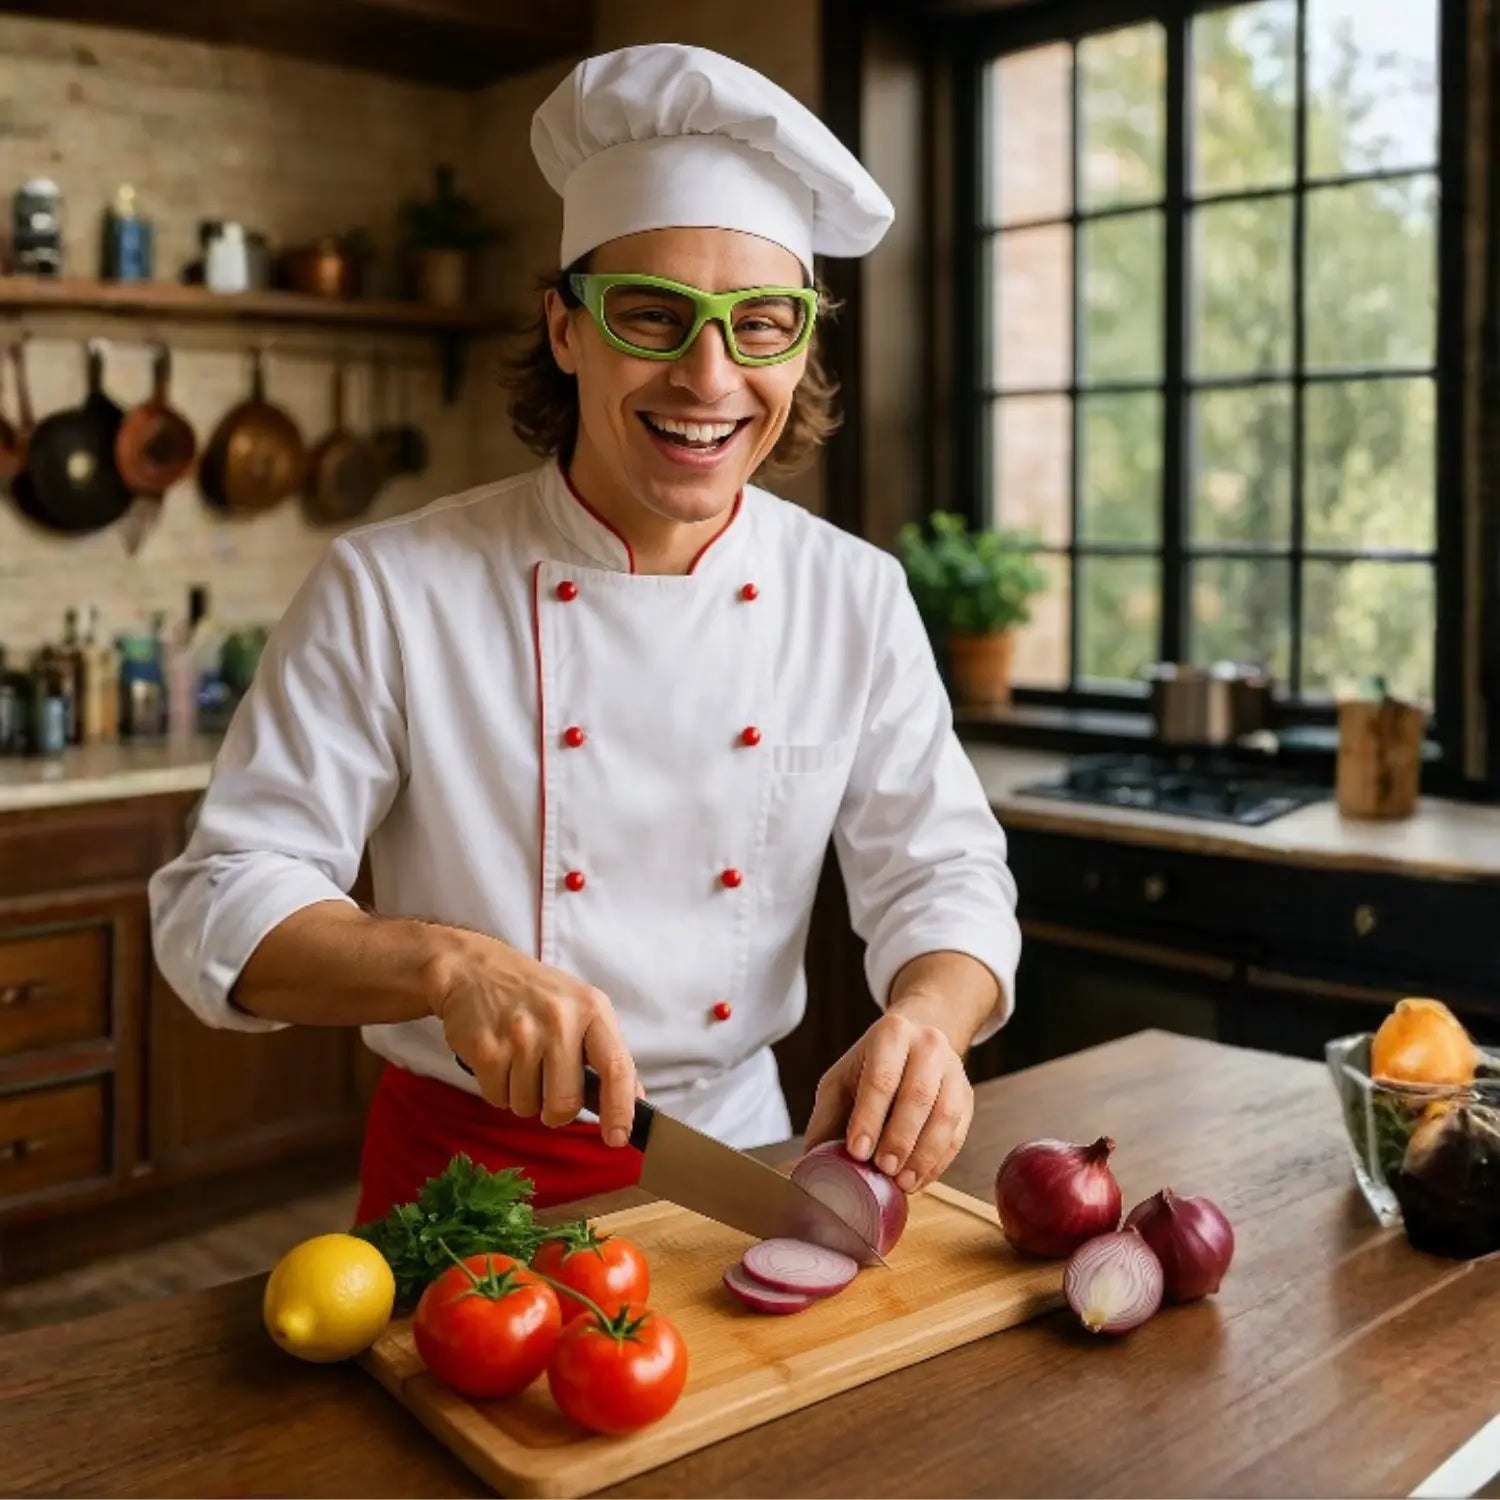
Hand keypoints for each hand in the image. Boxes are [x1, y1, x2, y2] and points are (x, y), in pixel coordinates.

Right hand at [430, 929, 638, 1147]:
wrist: (475, 970)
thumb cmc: (535, 995)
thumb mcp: (580, 1008)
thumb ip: (607, 1052)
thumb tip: (633, 1100)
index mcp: (592, 1008)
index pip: (616, 1066)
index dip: (620, 1108)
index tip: (617, 1137)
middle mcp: (559, 1019)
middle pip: (566, 1101)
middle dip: (556, 1111)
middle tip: (548, 1090)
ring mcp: (521, 1034)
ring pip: (528, 1106)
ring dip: (524, 1097)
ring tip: (518, 1060)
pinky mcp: (488, 1049)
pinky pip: (499, 1099)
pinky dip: (498, 1090)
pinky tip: (499, 1059)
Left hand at [802, 1011, 972, 1192]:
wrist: (916, 1039)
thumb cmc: (871, 1065)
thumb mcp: (842, 1079)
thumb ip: (827, 1117)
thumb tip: (810, 1163)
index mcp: (891, 1034)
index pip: (881, 1078)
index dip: (869, 1117)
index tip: (858, 1151)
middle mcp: (928, 1046)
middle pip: (918, 1095)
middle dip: (900, 1138)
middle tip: (884, 1168)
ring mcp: (953, 1070)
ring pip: (945, 1115)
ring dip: (924, 1154)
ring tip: (903, 1181)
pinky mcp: (967, 1095)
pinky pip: (959, 1132)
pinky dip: (940, 1160)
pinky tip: (920, 1177)